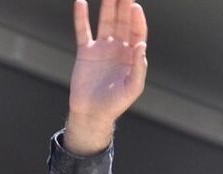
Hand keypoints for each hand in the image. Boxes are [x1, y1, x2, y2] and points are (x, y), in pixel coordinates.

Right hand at [66, 0, 147, 155]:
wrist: (92, 112)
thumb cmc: (115, 103)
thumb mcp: (133, 88)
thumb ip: (139, 67)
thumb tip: (141, 46)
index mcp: (132, 57)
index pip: (137, 33)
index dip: (137, 20)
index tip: (135, 6)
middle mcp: (118, 49)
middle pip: (122, 23)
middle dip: (124, 6)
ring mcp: (102, 49)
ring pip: (105, 22)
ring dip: (107, 6)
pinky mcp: (85, 52)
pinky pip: (83, 31)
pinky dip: (81, 17)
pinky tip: (81, 3)